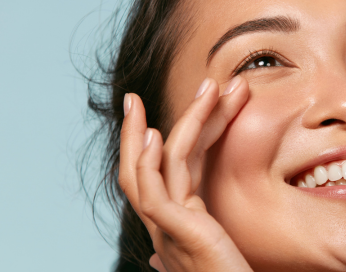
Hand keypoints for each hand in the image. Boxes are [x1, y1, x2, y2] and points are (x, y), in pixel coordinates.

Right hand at [119, 77, 251, 271]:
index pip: (161, 175)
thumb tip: (154, 256)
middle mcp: (163, 227)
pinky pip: (154, 194)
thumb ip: (189, 245)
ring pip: (152, 168)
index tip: (157, 114)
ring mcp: (167, 231)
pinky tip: (152, 135)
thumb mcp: (211, 257)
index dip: (159, 142)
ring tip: (193, 90)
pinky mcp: (178, 235)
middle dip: (137, 129)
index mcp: (173, 227)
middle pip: (141, 169)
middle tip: (133, 96)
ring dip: (166, 125)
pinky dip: (149, 163)